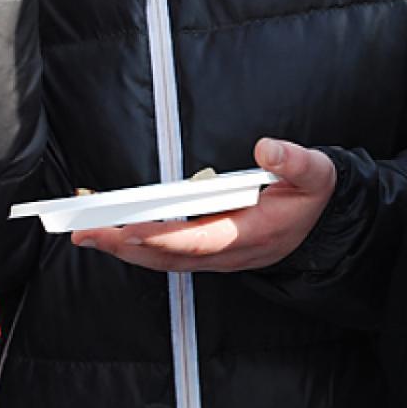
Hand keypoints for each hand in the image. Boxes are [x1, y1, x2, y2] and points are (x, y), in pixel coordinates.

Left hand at [70, 138, 337, 272]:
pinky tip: (110, 228)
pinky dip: (135, 243)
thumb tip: (266, 147)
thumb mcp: (316, 173)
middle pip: (169, 257)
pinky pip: (166, 252)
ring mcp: (216, 255)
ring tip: (85, 229)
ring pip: (162, 259)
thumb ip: (294, 161)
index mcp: (253, 235)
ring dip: (122, 248)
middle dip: (124, 246)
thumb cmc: (313, 195)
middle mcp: (230, 253)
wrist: (321, 219)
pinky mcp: (207, 250)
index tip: (130, 228)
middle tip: (85, 230)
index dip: (165, 237)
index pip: (201, 241)